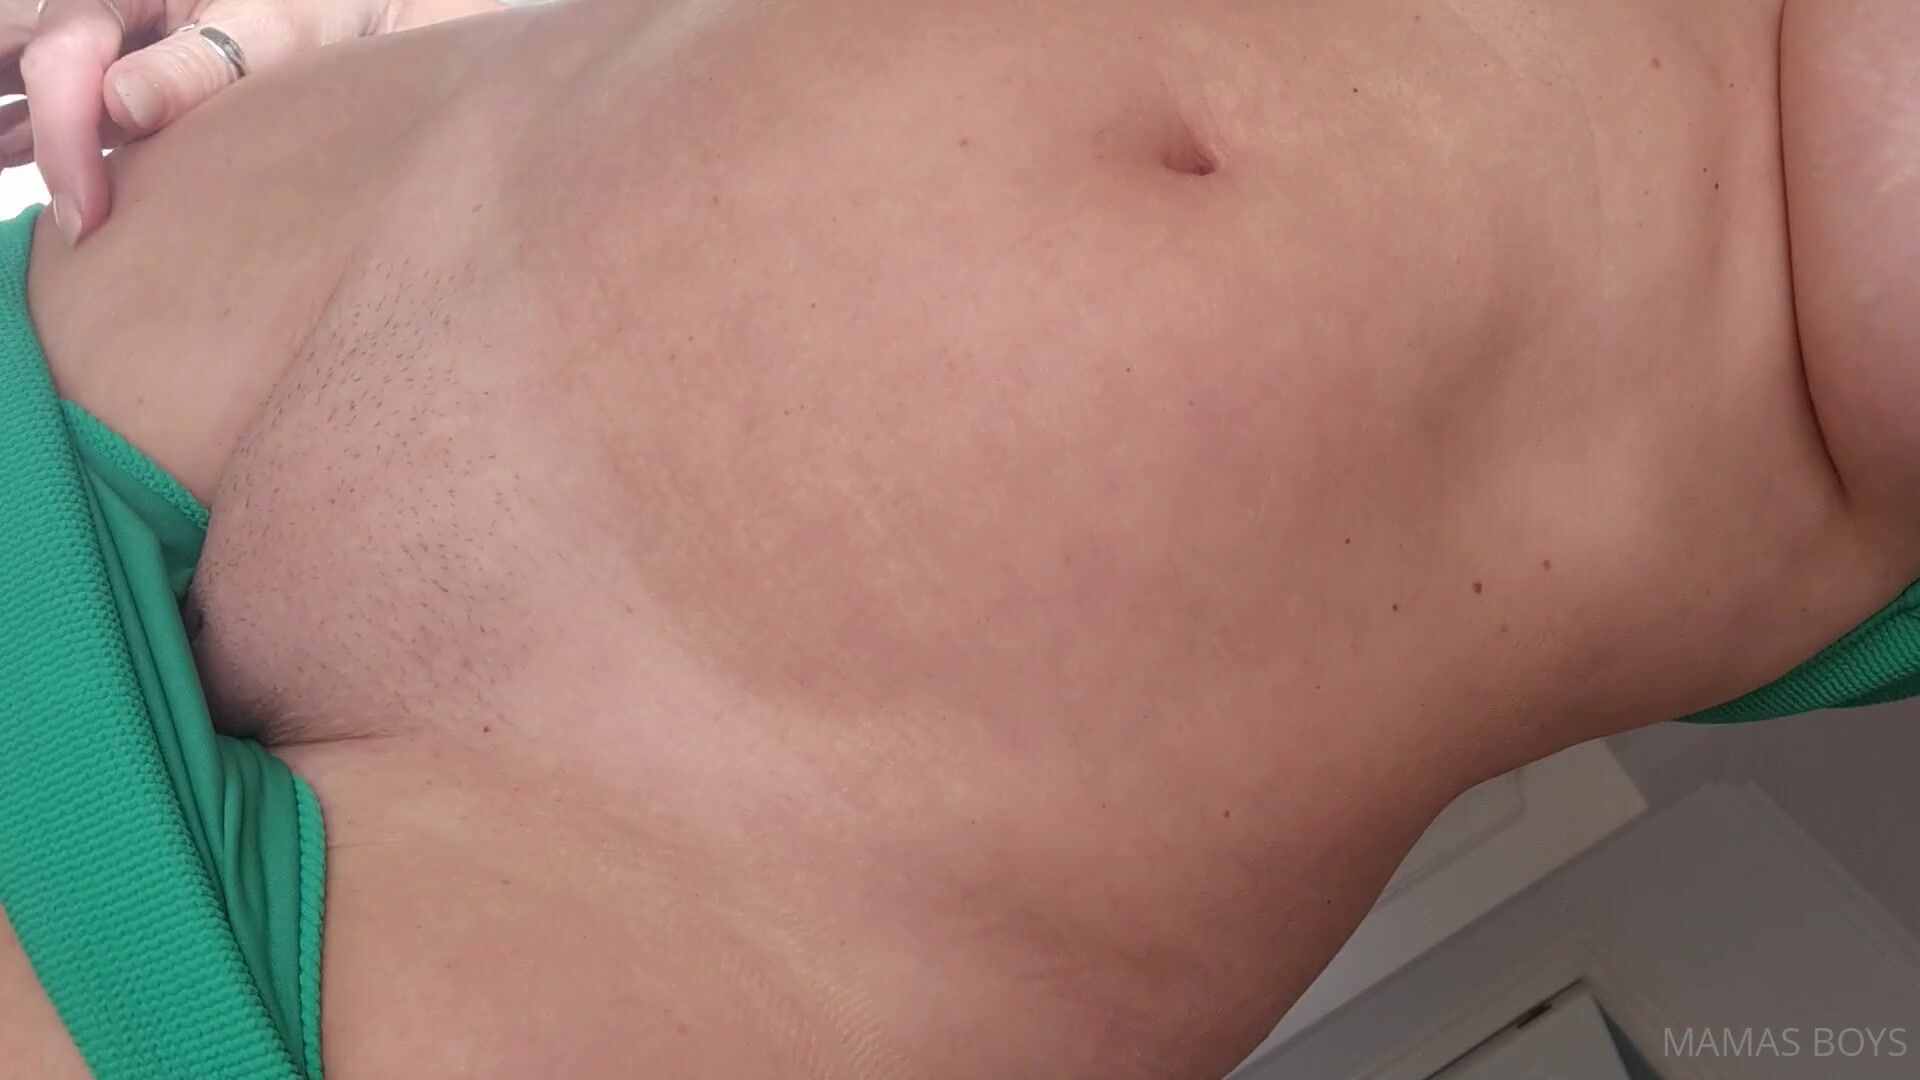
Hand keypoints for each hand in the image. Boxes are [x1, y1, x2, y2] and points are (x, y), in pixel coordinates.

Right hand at [5, 0, 500, 245]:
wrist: (357, 19)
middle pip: (26, 62)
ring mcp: (109, 50)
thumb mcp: (277, 25)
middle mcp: (108, 17)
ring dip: (18, 132)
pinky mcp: (122, 87)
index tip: (87, 215)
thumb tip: (122, 102)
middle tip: (63, 216)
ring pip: (31, 83)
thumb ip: (202, 62)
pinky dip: (35, 137)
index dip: (64, 136)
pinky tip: (17, 162)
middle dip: (27, 128)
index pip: (63, 58)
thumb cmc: (321, 12)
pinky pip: (60, 105)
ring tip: (21, 180)